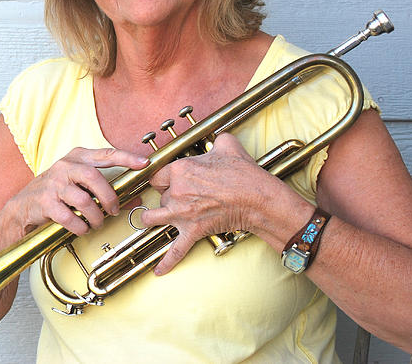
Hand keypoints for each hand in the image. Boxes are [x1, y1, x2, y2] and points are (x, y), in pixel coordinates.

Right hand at [9, 147, 147, 234]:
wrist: (22, 208)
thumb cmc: (54, 194)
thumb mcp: (78, 185)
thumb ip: (103, 190)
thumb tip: (134, 198)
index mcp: (75, 158)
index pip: (105, 154)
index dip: (126, 157)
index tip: (143, 163)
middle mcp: (64, 167)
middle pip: (94, 177)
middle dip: (109, 196)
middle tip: (114, 210)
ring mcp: (53, 184)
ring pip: (84, 201)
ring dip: (95, 217)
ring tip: (96, 223)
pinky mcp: (45, 202)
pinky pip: (70, 218)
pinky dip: (80, 227)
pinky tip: (81, 228)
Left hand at [140, 133, 285, 274]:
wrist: (258, 199)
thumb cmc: (244, 173)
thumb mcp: (228, 146)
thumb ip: (216, 141)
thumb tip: (217, 140)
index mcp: (179, 170)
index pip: (157, 175)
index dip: (163, 178)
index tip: (168, 180)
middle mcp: (176, 192)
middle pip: (158, 196)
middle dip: (167, 197)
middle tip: (180, 197)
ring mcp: (182, 214)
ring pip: (153, 218)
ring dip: (153, 218)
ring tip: (154, 219)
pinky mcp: (193, 231)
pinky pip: (176, 250)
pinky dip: (167, 262)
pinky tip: (159, 271)